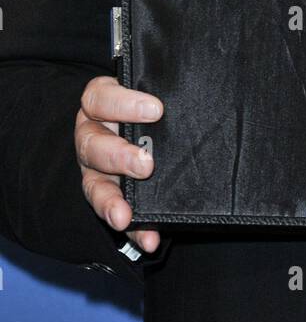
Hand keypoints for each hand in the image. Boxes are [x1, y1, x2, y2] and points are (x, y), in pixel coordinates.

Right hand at [75, 75, 163, 253]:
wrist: (166, 130)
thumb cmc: (161, 105)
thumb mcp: (161, 92)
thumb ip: (168, 88)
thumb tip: (199, 82)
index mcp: (102, 103)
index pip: (99, 97)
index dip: (122, 103)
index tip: (156, 110)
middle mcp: (94, 135)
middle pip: (91, 145)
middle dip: (118, 156)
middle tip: (146, 165)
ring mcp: (98, 169)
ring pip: (93, 184)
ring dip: (111, 201)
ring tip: (126, 216)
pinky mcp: (111, 197)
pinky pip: (117, 215)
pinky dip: (132, 231)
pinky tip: (148, 240)